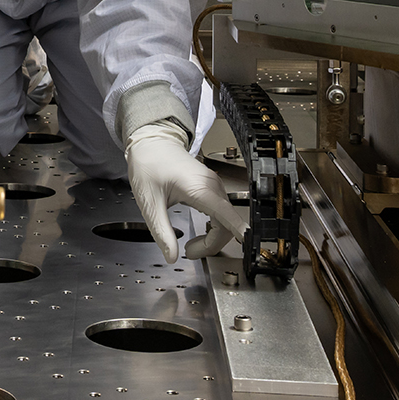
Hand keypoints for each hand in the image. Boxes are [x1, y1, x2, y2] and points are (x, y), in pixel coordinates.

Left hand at [125, 121, 244, 264]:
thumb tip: (171, 256)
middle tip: (189, 253)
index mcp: (200, 188)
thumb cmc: (149, 165)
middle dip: (212, 245)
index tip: (249, 245)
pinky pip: (221, 213)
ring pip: (225, 220)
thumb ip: (161, 232)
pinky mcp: (211, 188)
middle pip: (227, 224)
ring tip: (191, 246)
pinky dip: (213, 228)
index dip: (239, 232)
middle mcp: (212, 186)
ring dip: (212, 238)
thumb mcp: (149, 203)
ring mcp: (213, 186)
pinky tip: (200, 234)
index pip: (227, 215)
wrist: (150, 143)